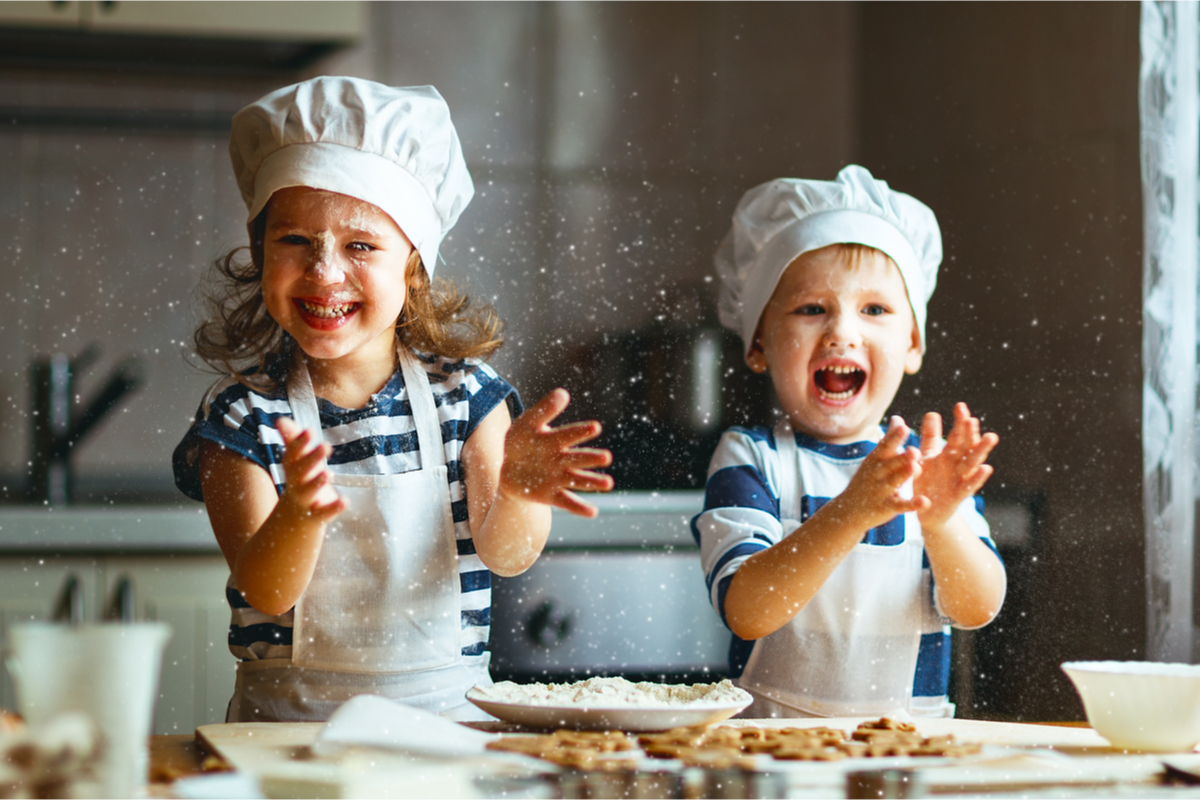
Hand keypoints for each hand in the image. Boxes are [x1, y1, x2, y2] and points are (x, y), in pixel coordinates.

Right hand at [275, 416, 345, 522]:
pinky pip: (324, 512)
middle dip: (312, 458)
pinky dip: (334, 507)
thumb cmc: (299, 483)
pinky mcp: (317, 516)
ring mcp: (306, 501)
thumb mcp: (296, 464)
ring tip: (328, 473)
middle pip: (301, 470)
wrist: (292, 522)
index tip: (309, 431)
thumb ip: (292, 442)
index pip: (292, 455)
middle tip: (326, 445)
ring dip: (317, 482)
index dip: (299, 443)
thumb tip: (280, 420)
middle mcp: (296, 484)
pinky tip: (345, 500)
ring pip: (309, 491)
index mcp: (293, 470)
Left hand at [500, 388, 613, 516]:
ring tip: (608, 484)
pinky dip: (579, 508)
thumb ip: (544, 410)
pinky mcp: (552, 495)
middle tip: (606, 457)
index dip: (581, 431)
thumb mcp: (527, 423)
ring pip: (578, 480)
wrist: (510, 468)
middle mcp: (562, 459)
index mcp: (556, 440)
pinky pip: (567, 502)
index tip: (595, 427)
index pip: (569, 434)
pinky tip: (593, 512)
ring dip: (593, 482)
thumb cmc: (522, 442)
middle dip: (591, 458)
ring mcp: (558, 478)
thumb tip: (563, 393)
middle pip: (578, 458)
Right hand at [834, 416, 929, 529]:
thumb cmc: (867, 479)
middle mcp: (876, 474)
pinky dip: (912, 504)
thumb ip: (889, 439)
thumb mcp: (875, 459)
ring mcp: (880, 491)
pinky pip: (900, 505)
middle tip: (914, 449)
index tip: (903, 427)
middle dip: (901, 457)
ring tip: (915, 468)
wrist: (848, 510)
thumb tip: (898, 418)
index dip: (894, 438)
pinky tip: (924, 502)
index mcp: (875, 460)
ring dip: (903, 475)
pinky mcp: (886, 507)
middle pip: (889, 464)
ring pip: (893, 482)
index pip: (885, 446)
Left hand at [913, 402, 997, 532]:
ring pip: (973, 463)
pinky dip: (977, 478)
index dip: (960, 422)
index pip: (957, 435)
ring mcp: (960, 479)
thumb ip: (930, 438)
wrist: (927, 511)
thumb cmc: (929, 481)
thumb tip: (933, 413)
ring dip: (981, 450)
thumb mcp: (927, 458)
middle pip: (966, 446)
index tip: (960, 406)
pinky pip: (969, 486)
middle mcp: (957, 465)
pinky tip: (986, 468)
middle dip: (970, 433)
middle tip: (972, 418)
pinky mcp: (959, 496)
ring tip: (991, 436)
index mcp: (949, 455)